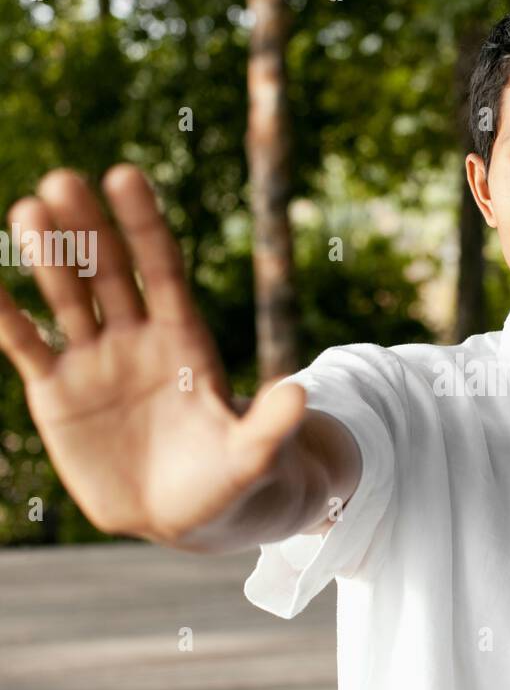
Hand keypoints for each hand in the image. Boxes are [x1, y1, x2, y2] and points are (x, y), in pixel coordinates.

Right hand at [0, 166, 307, 544]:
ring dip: (47, 257)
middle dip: (88, 228)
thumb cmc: (228, 477)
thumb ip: (270, 427)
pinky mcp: (58, 392)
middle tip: (63, 179)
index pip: (162, 268)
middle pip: (109, 272)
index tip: (124, 175)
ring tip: (28, 210)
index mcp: (184, 338)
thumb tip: (302, 394)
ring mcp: (94, 360)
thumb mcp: (253, 455)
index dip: (143, 224)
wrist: (185, 514)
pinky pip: (26, 345)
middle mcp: (136, 337)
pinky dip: (6, 316)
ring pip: (67, 298)